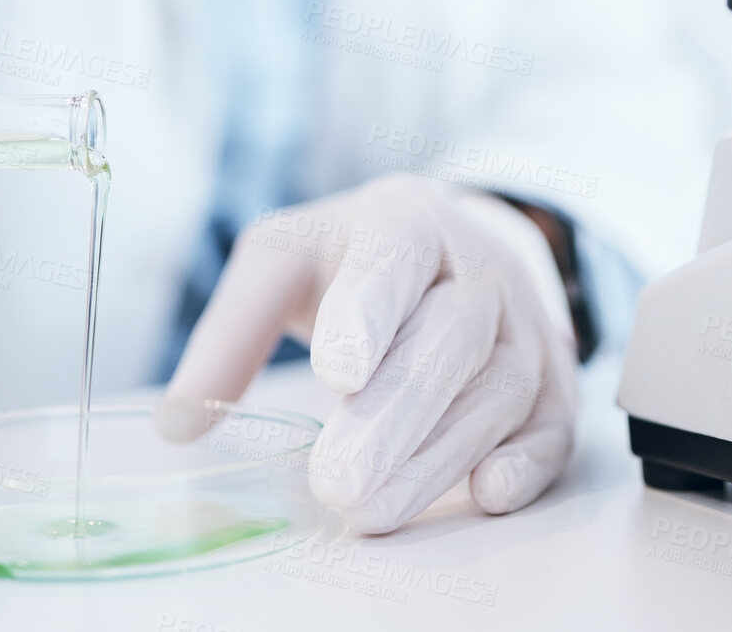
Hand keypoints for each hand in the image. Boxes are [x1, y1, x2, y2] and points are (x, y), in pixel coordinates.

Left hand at [160, 175, 578, 533]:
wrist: (462, 242)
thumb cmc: (356, 259)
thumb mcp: (284, 260)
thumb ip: (231, 332)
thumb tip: (178, 422)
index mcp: (406, 222)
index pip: (395, 256)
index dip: (369, 311)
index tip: (337, 372)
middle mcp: (479, 269)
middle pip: (451, 336)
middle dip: (394, 415)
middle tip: (335, 480)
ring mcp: (525, 325)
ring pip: (498, 389)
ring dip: (436, 457)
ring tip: (369, 509)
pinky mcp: (552, 381)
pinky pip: (553, 425)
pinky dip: (528, 462)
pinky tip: (486, 494)